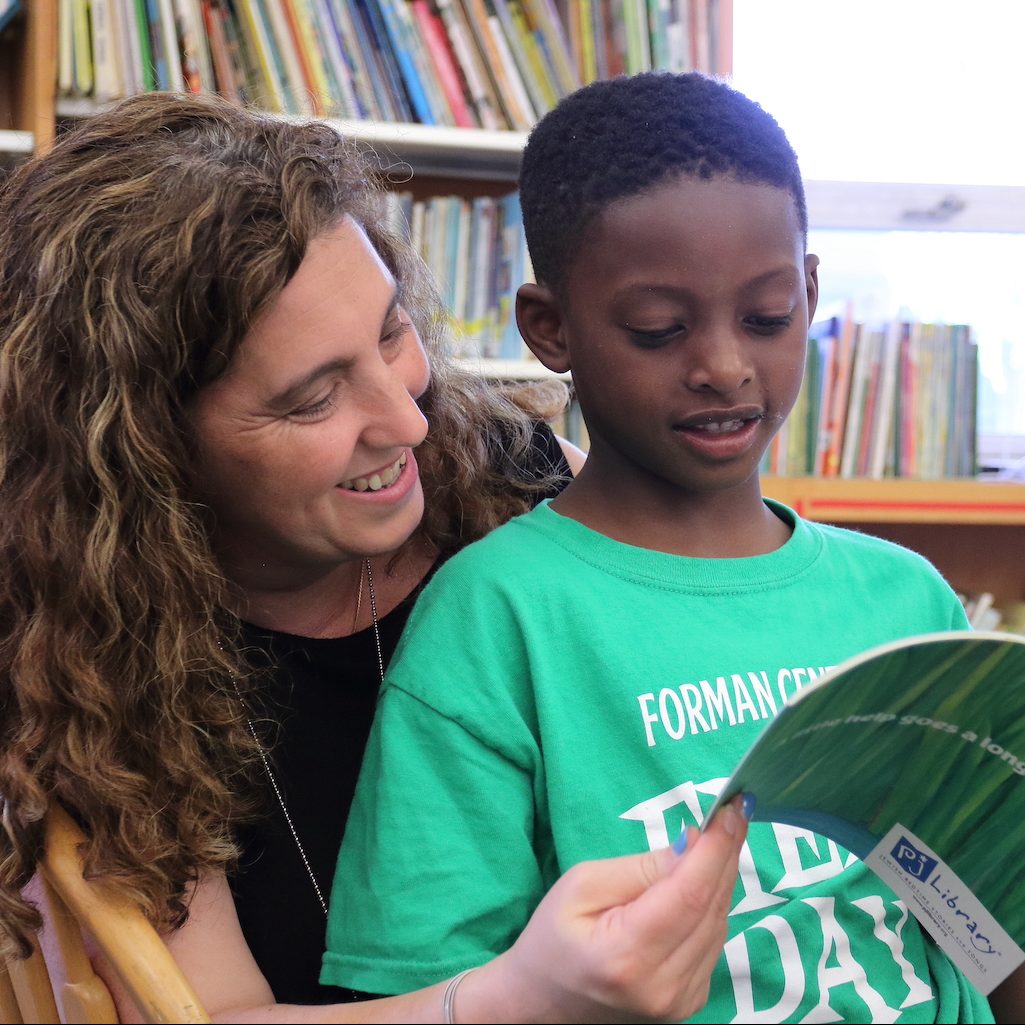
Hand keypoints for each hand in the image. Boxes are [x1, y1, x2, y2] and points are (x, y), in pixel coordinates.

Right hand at [464, 797, 748, 1023]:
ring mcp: (680, 1002)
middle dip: (725, 855)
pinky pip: (713, 942)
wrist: (544, 1004)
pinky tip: (702, 881)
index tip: (733, 808)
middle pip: (711, 908)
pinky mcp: (689, 1004)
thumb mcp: (581, 886)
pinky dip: (712, 906)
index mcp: (627, 955)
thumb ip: (640, 868)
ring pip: (719, 925)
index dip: (716, 849)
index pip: (689, 894)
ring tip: (717, 840)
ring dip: (721, 879)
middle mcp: (663, 987)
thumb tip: (692, 845)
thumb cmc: (552, 938)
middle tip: (733, 812)